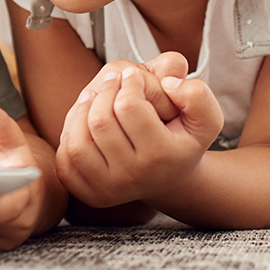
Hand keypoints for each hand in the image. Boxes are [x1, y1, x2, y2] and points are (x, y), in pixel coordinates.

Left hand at [57, 64, 223, 207]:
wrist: (171, 177)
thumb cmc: (183, 140)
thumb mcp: (204, 118)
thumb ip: (196, 95)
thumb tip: (170, 84)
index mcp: (163, 156)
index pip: (129, 107)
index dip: (129, 82)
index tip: (133, 75)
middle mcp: (135, 177)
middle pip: (101, 122)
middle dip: (104, 91)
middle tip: (112, 81)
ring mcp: (110, 189)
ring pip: (78, 142)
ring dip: (82, 111)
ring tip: (94, 97)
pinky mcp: (91, 193)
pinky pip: (66, 160)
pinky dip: (70, 136)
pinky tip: (85, 121)